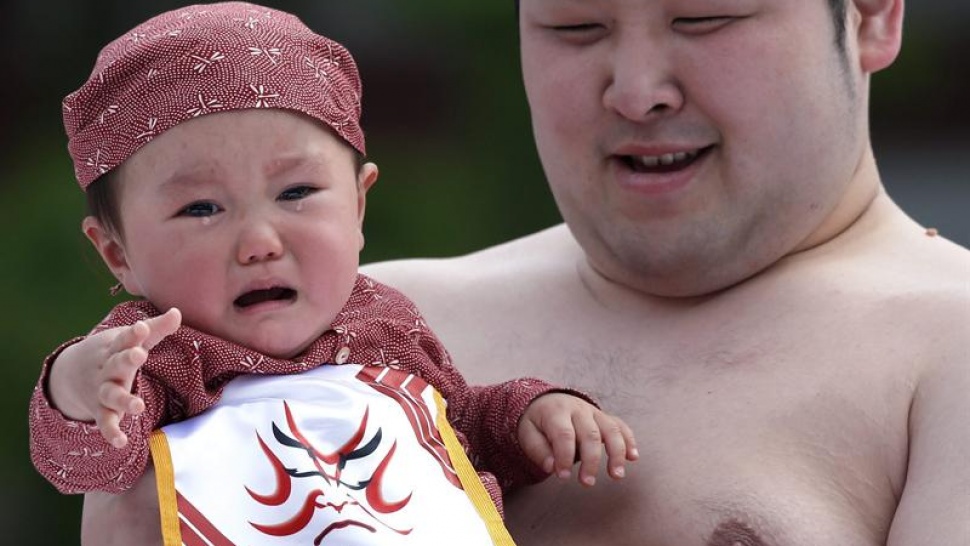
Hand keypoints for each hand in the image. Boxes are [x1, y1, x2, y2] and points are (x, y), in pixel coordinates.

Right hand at [47, 308, 181, 448]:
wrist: (71, 373)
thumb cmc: (114, 352)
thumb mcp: (132, 339)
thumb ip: (156, 328)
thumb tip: (177, 311)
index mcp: (116, 348)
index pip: (125, 338)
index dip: (134, 333)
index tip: (142, 327)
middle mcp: (108, 368)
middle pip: (117, 363)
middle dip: (127, 359)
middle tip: (140, 354)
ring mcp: (103, 390)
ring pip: (111, 395)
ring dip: (123, 400)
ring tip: (139, 407)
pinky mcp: (101, 410)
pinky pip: (105, 422)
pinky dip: (110, 432)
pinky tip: (120, 442)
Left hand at [518, 392, 637, 486]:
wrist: (545, 400)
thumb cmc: (537, 422)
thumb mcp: (527, 433)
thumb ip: (538, 450)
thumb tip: (552, 467)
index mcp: (556, 412)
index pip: (564, 434)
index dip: (565, 457)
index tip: (563, 477)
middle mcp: (578, 409)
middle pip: (590, 434)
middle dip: (591, 461)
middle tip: (587, 483)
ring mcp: (594, 412)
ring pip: (611, 429)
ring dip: (616, 453)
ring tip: (616, 475)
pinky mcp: (604, 417)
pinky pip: (620, 426)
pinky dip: (629, 440)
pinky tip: (633, 457)